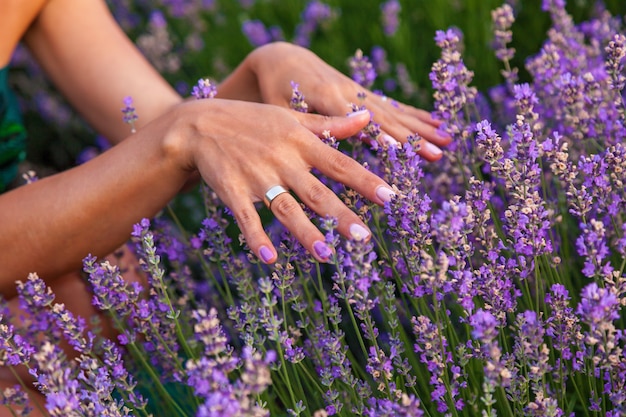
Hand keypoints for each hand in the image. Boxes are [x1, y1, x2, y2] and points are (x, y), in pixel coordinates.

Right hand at [166, 99, 394, 262]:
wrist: (200, 124)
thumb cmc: (253, 121)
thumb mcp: (293, 118)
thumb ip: (331, 124)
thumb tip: (367, 117)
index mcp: (301, 142)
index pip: (340, 164)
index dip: (365, 181)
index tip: (390, 197)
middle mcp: (283, 161)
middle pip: (317, 192)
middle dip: (340, 215)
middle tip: (363, 237)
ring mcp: (257, 177)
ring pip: (286, 209)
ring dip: (305, 233)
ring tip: (326, 255)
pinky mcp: (233, 191)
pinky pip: (246, 217)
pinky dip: (256, 237)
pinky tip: (268, 259)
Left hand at [246, 42, 451, 160]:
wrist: (283, 59)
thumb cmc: (274, 91)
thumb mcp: (280, 108)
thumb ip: (304, 126)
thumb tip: (325, 154)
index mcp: (326, 96)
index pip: (359, 120)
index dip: (381, 136)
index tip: (404, 152)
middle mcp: (349, 92)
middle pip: (385, 117)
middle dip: (412, 137)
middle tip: (437, 154)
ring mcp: (360, 92)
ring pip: (394, 111)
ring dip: (422, 128)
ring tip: (448, 142)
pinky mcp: (363, 93)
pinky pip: (392, 105)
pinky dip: (415, 115)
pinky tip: (436, 122)